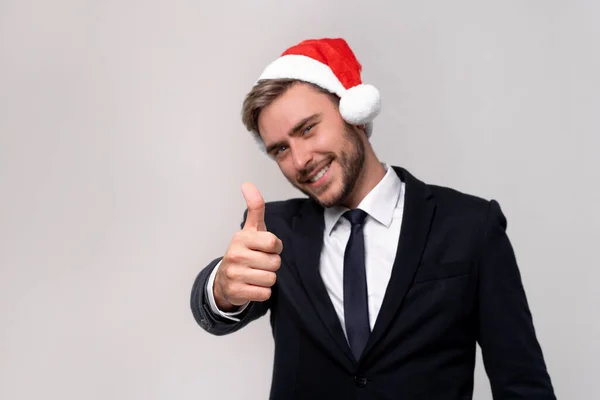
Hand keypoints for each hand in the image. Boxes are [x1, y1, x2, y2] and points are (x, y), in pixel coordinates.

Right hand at [213, 182, 282, 310]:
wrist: (225, 279)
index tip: (266, 248)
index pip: (274, 243)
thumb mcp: (251, 229)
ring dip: (267, 278)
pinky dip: (262, 292)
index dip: (275, 247)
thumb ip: (255, 207)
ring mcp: (234, 274)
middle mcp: (235, 255)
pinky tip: (252, 285)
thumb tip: (247, 184)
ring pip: (271, 279)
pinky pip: (265, 293)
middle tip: (258, 263)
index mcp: (241, 238)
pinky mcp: (237, 292)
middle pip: (275, 263)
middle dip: (271, 264)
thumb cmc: (244, 251)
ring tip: (255, 274)